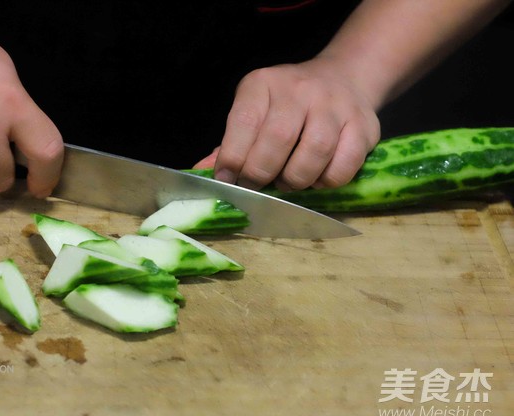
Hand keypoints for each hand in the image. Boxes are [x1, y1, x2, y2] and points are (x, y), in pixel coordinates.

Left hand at [197, 58, 379, 190]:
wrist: (343, 79)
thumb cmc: (286, 106)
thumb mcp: (254, 111)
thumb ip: (229, 144)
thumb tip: (201, 172)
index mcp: (263, 84)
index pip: (244, 122)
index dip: (232, 158)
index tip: (227, 179)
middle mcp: (300, 89)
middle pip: (277, 140)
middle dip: (260, 174)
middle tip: (256, 186)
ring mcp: (335, 106)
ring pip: (313, 154)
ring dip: (294, 181)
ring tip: (286, 183)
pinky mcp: (364, 126)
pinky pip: (342, 167)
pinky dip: (325, 182)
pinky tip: (316, 178)